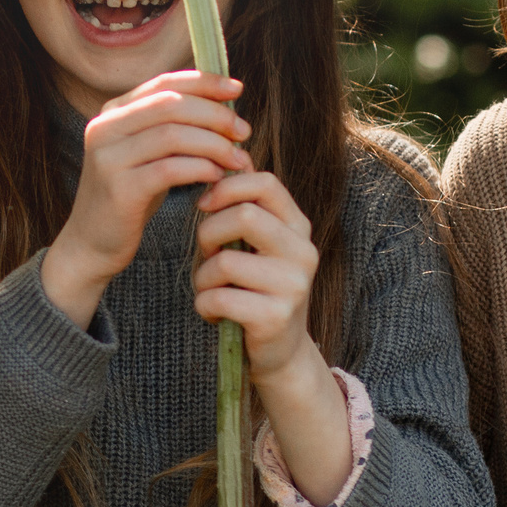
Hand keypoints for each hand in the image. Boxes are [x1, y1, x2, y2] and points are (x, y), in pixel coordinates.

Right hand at [41, 71, 249, 326]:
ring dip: (213, 144)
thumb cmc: (130, 198)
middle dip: (214, 114)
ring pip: (172, 134)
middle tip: (244, 131)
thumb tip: (224, 105)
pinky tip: (217, 177)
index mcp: (113, 112)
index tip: (237, 89)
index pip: (164, 83)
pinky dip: (200, 169)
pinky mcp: (119, 188)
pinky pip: (170, 169)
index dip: (204, 82)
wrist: (91, 245)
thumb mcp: (148, 155)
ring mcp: (107, 157)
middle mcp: (104, 127)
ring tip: (238, 158)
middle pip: (171, 104)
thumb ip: (172, 127)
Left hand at [195, 168, 351, 505]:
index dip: (226, 187)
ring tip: (209, 289)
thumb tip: (226, 153)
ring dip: (203, 277)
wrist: (279, 353)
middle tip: (206, 254)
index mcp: (298, 226)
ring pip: (225, 261)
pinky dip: (204, 305)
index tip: (205, 206)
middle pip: (244, 216)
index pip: (264, 183)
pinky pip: (220, 298)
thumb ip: (243, 206)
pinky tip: (213, 313)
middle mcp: (303, 252)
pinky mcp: (275, 317)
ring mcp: (293, 285)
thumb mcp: (255, 244)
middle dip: (209, 233)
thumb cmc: (255, 289)